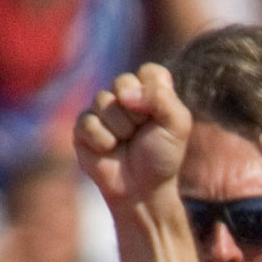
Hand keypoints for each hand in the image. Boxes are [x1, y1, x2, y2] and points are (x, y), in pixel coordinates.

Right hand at [74, 64, 190, 212]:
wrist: (141, 189)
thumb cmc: (162, 156)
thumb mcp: (177, 126)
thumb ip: (162, 99)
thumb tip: (124, 93)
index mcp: (151, 91)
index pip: (150, 72)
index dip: (153, 93)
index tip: (158, 116)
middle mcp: (125, 95)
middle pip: (123, 82)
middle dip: (136, 113)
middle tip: (140, 132)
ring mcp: (102, 109)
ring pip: (103, 101)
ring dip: (120, 128)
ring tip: (125, 143)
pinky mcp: (84, 126)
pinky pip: (87, 121)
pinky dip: (103, 140)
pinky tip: (109, 150)